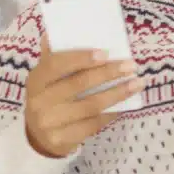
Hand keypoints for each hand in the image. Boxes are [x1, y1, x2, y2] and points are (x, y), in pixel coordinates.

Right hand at [24, 39, 144, 157]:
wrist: (37, 137)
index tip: (106, 53)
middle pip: (78, 84)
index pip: (57, 64)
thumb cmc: (48, 98)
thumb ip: (54, 58)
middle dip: (107, 73)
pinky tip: (125, 105)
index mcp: (36, 79)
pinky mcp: (62, 140)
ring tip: (137, 83)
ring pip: (90, 106)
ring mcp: (49, 123)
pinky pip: (93, 124)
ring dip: (117, 93)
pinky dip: (111, 113)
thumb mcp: (46, 78)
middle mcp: (39, 101)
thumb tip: (53, 33)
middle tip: (131, 66)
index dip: (81, 58)